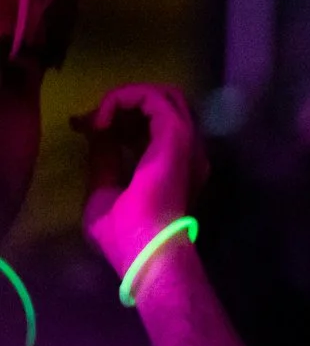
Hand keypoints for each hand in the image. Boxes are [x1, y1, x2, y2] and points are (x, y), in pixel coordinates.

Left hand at [76, 84, 205, 277]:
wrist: (147, 250)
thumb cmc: (128, 234)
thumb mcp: (104, 191)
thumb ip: (105, 160)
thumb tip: (97, 132)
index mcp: (174, 166)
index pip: (153, 125)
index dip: (118, 119)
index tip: (86, 128)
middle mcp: (186, 150)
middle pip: (165, 103)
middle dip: (125, 103)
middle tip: (95, 120)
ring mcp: (185, 141)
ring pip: (162, 95)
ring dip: (124, 98)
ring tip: (98, 118)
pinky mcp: (176, 134)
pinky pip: (151, 97)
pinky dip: (122, 99)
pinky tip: (101, 120)